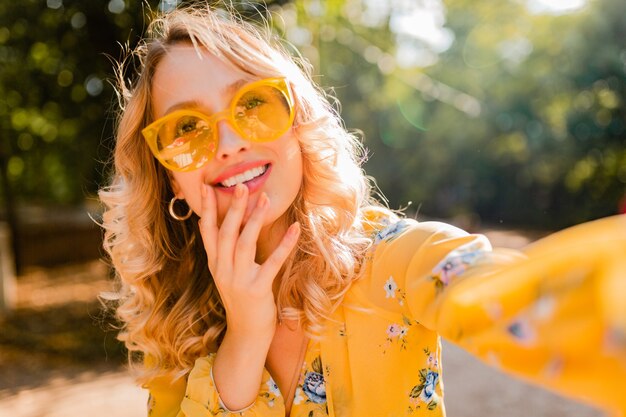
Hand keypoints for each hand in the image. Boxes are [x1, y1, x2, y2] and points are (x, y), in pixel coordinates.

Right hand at [198, 182, 299, 339]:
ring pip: (244, 244)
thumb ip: (228, 252)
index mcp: (215, 264)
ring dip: (254, 220)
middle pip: (226, 234)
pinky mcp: (258, 289)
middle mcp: (223, 270)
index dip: (206, 209)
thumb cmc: (242, 300)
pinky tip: (294, 229)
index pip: (207, 232)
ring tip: (263, 199)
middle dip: (232, 208)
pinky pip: (273, 262)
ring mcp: (239, 280)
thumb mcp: (229, 275)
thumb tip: (233, 223)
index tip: (206, 187)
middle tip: (240, 186)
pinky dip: (284, 245)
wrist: (247, 334)